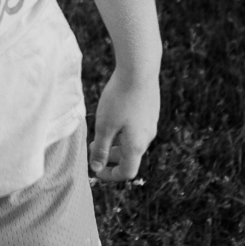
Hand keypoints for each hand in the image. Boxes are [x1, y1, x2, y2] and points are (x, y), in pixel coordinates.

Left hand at [89, 63, 159, 183]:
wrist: (139, 70)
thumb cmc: (119, 98)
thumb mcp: (104, 126)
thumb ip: (101, 149)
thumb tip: (97, 168)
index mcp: (136, 145)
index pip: (127, 172)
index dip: (111, 175)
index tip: (96, 170)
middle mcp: (147, 137)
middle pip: (129, 157)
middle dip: (110, 156)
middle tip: (93, 147)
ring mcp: (151, 123)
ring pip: (133, 142)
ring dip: (116, 142)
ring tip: (101, 130)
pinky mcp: (151, 111)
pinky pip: (136, 129)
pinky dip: (123, 130)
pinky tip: (113, 115)